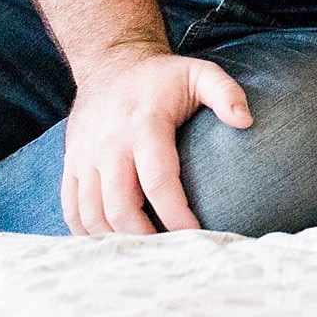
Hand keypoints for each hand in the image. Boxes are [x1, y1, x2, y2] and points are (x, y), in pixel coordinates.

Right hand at [60, 48, 252, 234]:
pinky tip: (114, 241)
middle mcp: (109, 144)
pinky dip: (88, 232)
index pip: (158, 180)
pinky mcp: (71, 164)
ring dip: (117, 239)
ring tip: (147, 252)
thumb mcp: (200, 73)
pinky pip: (72, 208)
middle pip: (120, 206)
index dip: (176, 214)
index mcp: (144, 125)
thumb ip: (227, 93)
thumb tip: (246, 121)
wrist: (110, 64)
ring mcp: (84, 156)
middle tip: (172, 252)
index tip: (197, 234)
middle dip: (146, 237)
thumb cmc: (163, 77)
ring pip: (92, 214)